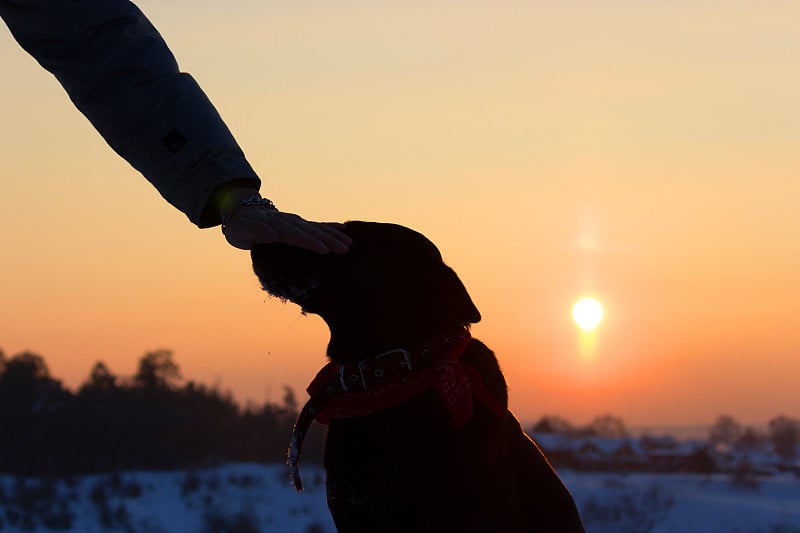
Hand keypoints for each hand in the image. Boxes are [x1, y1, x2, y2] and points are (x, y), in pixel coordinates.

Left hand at [219, 188, 350, 252]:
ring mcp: (295, 221)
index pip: (296, 236)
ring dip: (333, 235)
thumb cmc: (241, 227)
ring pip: (317, 228)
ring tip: (349, 243)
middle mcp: (289, 222)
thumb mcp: (242, 231)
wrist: (241, 211)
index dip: (311, 243)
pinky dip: (330, 226)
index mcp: (277, 227)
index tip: (325, 251)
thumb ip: (255, 232)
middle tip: (345, 249)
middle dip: (329, 240)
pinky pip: (317, 225)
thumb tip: (271, 235)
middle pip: (311, 232)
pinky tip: (343, 229)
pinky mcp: (298, 223)